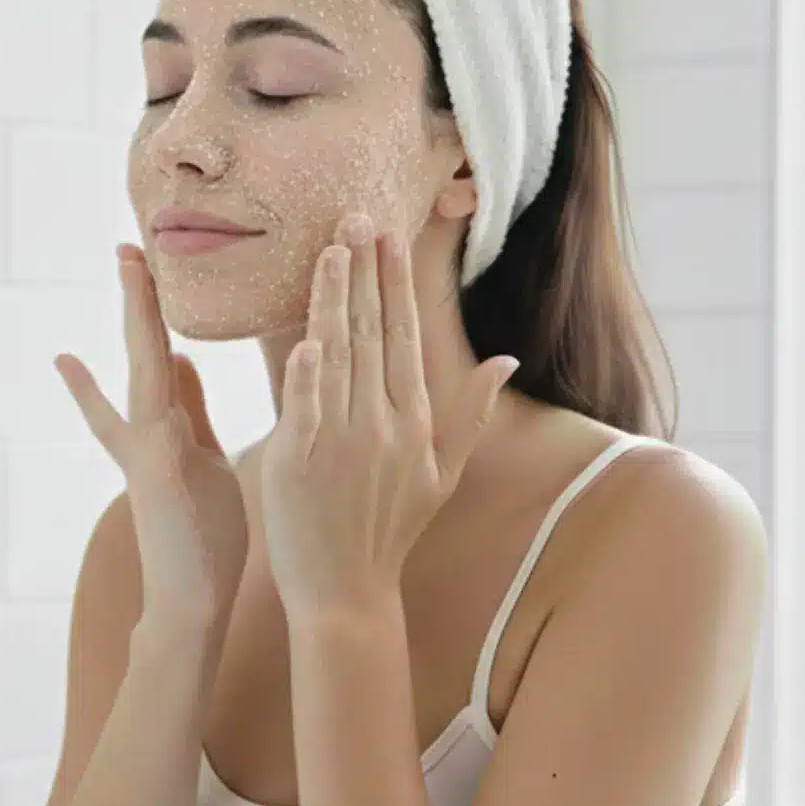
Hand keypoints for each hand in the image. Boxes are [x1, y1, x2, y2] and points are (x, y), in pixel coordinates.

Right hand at [55, 243, 249, 632]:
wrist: (190, 603)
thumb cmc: (204, 539)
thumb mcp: (202, 459)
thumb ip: (189, 410)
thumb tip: (184, 358)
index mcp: (166, 428)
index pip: (159, 359)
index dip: (150, 316)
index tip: (140, 270)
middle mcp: (148, 429)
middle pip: (143, 349)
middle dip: (137, 298)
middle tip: (127, 245)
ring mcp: (147, 446)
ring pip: (141, 365)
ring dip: (137, 313)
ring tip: (126, 264)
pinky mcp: (153, 466)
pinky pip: (149, 407)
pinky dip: (121, 377)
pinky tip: (90, 354)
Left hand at [261, 214, 519, 620]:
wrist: (346, 591)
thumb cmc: (389, 529)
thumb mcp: (441, 473)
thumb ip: (471, 413)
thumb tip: (505, 358)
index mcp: (414, 423)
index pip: (405, 337)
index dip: (396, 284)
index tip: (388, 236)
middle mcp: (383, 426)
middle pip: (373, 335)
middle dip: (366, 272)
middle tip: (355, 215)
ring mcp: (341, 443)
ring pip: (337, 358)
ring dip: (333, 301)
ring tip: (329, 249)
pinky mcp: (299, 463)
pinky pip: (303, 408)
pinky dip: (305, 373)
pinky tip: (305, 335)